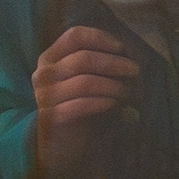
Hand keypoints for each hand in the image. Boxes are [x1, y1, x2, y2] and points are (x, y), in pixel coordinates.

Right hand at [34, 25, 138, 172]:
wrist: (62, 143)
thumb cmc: (79, 105)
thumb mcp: (87, 78)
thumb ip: (100, 64)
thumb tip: (130, 54)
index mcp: (50, 57)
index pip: (74, 36)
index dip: (100, 38)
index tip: (122, 48)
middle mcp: (43, 74)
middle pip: (83, 58)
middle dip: (114, 63)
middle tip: (135, 70)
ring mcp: (44, 96)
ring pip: (85, 82)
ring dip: (112, 85)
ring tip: (127, 92)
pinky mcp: (51, 117)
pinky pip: (81, 105)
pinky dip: (103, 102)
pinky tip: (115, 105)